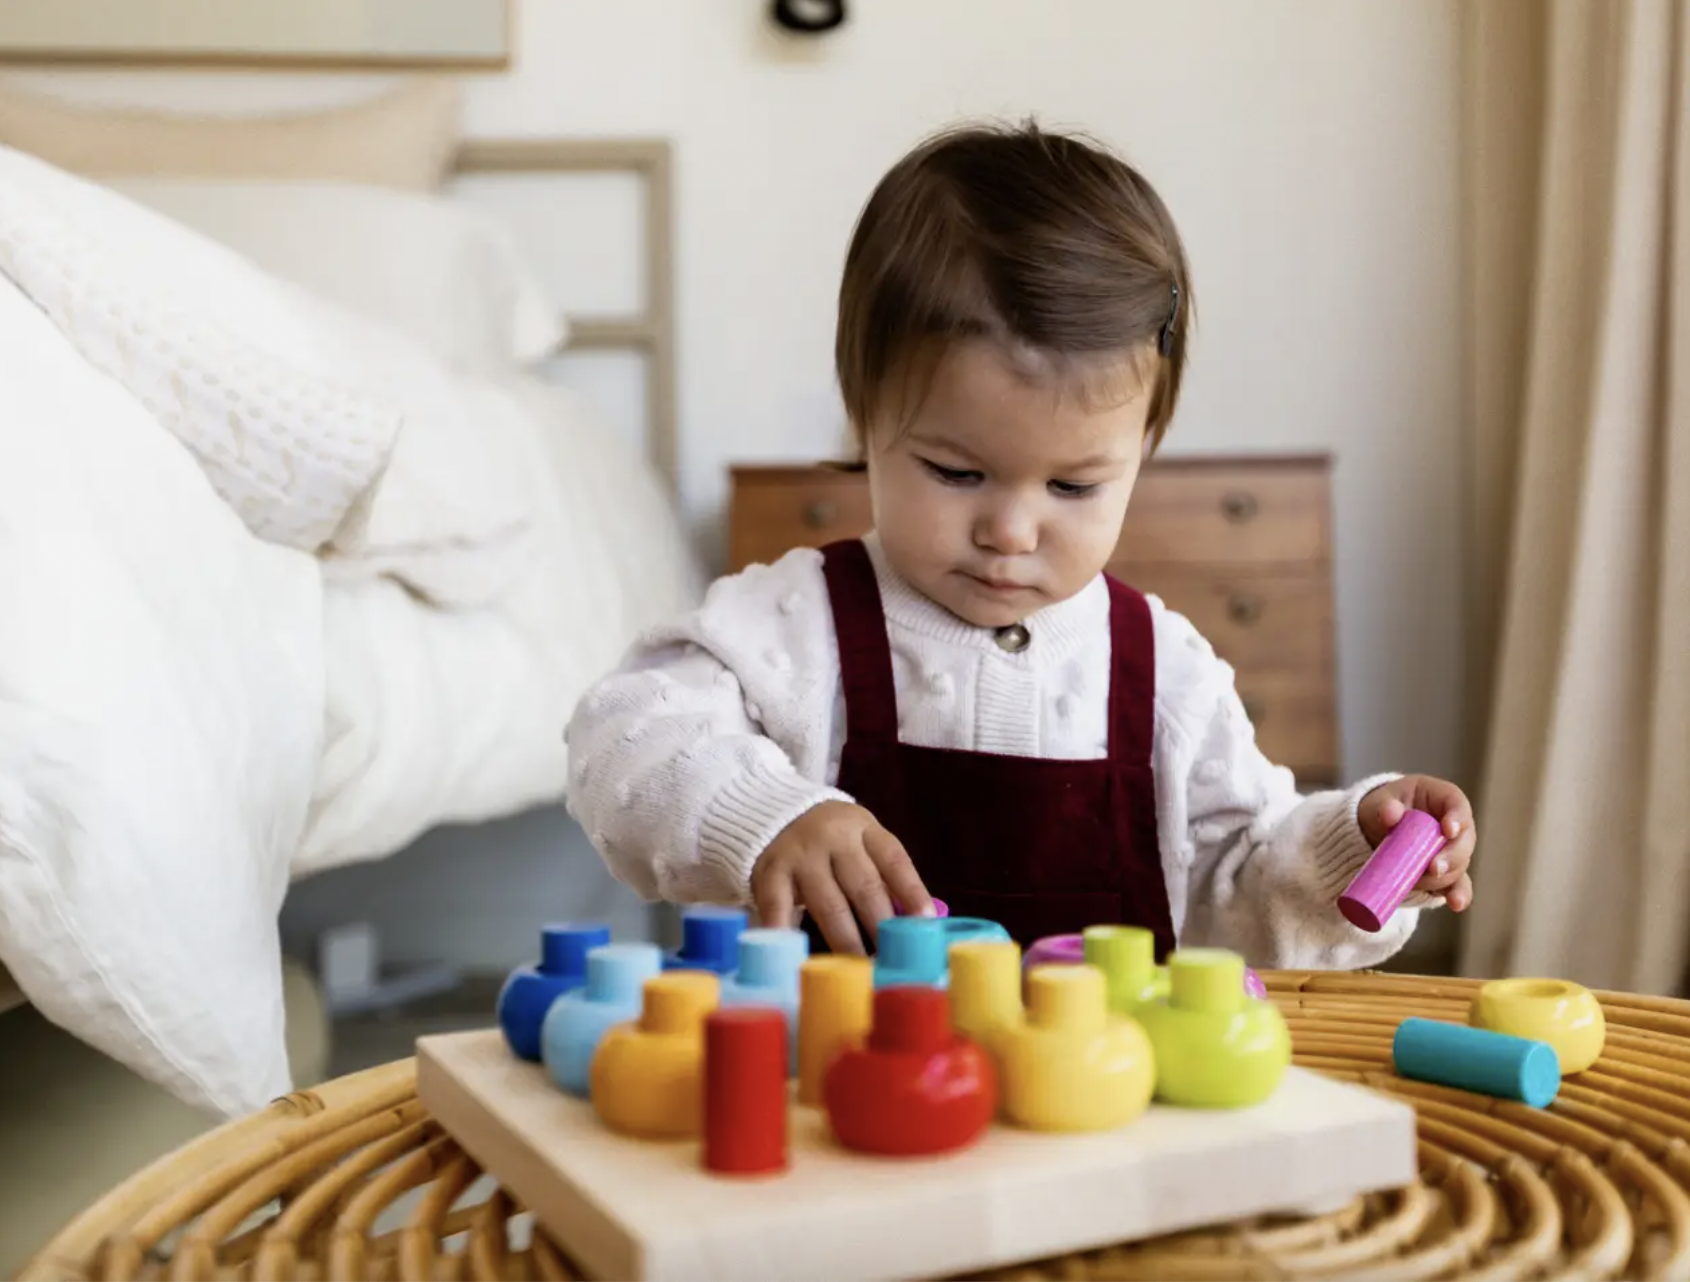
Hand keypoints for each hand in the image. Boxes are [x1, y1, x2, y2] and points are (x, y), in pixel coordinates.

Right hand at [751, 801, 932, 954]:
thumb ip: (884, 879)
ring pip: (829, 904)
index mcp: (864, 829)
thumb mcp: (861, 846)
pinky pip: (778, 906)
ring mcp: (800, 855)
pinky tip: (798, 956)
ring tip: (861, 970)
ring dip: (847, 941)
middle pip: (864, 886)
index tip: (925, 924)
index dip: (912, 892)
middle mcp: (833, 838)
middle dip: (882, 926)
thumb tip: (915, 925)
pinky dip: (787, 933)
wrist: (777, 816)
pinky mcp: (769, 873)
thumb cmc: (833, 844)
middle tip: (894, 961)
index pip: (894, 860)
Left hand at [1357, 775, 1475, 911]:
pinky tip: (1456, 904)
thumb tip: (1390, 814)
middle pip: (1464, 840)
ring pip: (1459, 865)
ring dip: (1443, 877)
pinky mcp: (1446, 873)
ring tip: (1417, 881)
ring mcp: (1452, 850)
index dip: (1457, 817)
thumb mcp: (1379, 803)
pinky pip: (1457, 885)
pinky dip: (1457, 895)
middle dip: (1451, 856)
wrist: (1374, 831)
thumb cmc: (1382, 809)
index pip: (1457, 804)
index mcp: (1441, 798)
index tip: (1448, 830)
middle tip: (1434, 867)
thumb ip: (1385, 807)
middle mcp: (1454, 825)